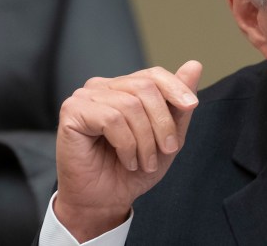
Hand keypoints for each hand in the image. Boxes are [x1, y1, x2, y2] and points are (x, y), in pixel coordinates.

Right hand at [53, 60, 201, 241]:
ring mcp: (85, 97)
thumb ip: (179, 104)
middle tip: (168, 149)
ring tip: (146, 162)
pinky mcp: (72, 112)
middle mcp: (103, 87)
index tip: (192, 106)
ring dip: (145, 140)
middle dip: (162, 122)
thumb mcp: (167, 136)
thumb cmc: (133, 169)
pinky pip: (111, 119)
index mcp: (124, 88)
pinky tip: (127, 160)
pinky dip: (127, 144)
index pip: (153, 74)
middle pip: (145, 87)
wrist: (105, 201)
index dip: (176, 87)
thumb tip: (195, 64)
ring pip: (130, 105)